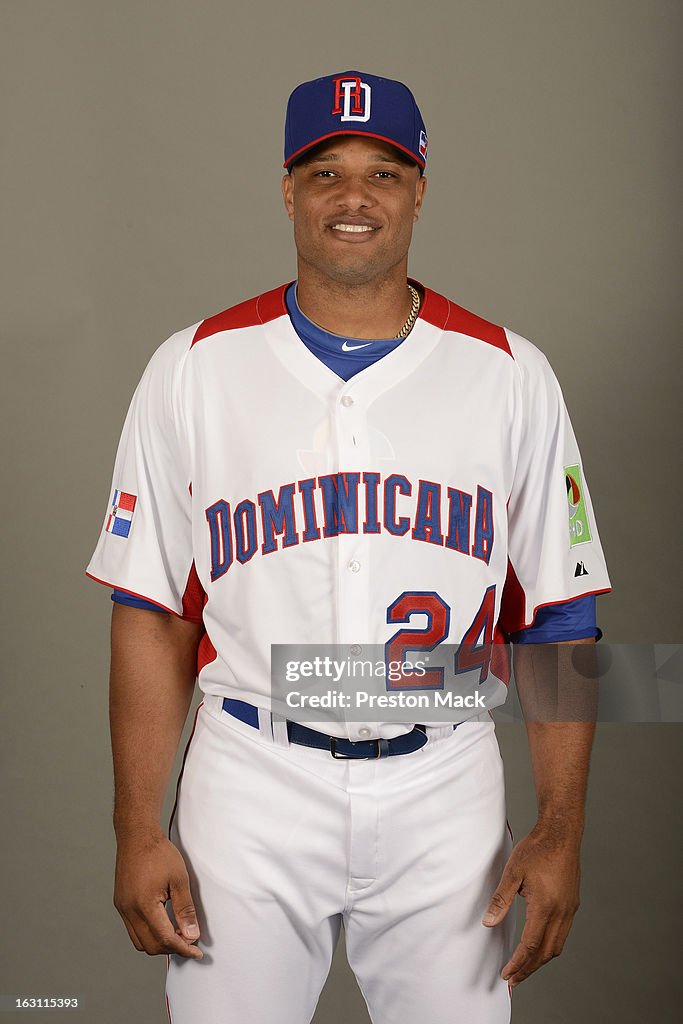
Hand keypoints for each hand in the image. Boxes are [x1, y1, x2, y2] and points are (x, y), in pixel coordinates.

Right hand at [113, 832, 202, 958]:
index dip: (183, 949)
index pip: (165, 939)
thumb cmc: (158, 853)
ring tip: (177, 934)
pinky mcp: (121, 904)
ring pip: (140, 941)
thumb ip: (185, 909)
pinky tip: (163, 924)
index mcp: (144, 905)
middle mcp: (129, 911)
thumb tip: (191, 934)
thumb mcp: (179, 879)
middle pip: (151, 946)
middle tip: (189, 941)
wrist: (137, 836)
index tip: (196, 952)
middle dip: (171, 948)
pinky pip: (133, 930)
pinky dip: (149, 934)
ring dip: (159, 943)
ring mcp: (122, 908)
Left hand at [482, 824, 581, 985]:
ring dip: (541, 960)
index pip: (530, 945)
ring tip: (525, 967)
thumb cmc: (537, 849)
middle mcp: (561, 912)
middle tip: (514, 979)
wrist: (561, 834)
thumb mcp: (513, 872)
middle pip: (545, 952)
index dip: (518, 963)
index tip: (507, 975)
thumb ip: (501, 899)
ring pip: (557, 946)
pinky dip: (550, 946)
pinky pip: (563, 934)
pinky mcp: (572, 904)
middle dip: (529, 968)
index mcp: (545, 906)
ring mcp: (569, 909)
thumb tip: (489, 922)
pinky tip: (540, 945)